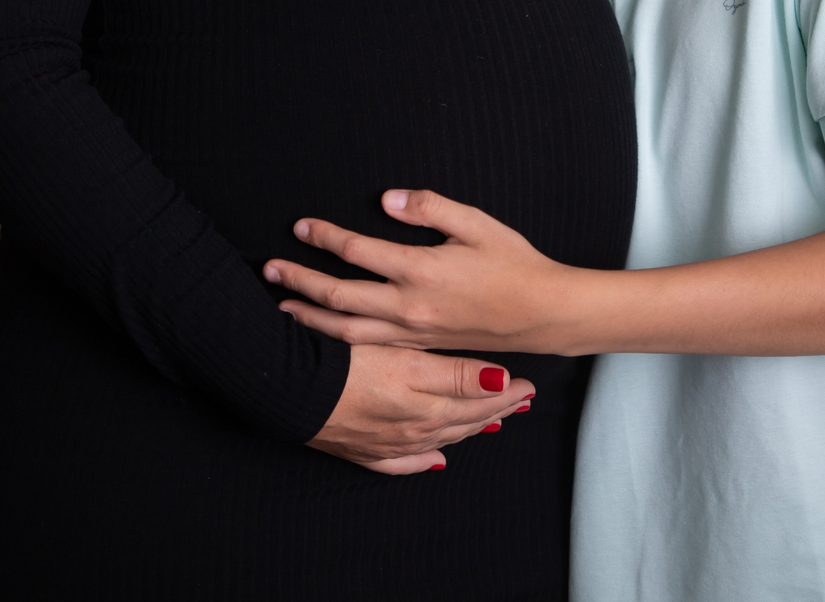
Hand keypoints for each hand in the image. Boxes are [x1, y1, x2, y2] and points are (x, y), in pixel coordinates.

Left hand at [266, 189, 574, 353]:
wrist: (542, 313)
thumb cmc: (513, 262)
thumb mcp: (475, 223)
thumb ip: (429, 208)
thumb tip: (387, 199)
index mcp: (420, 271)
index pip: (358, 252)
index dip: (326, 237)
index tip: (301, 226)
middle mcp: (409, 308)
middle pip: (340, 297)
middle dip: (301, 282)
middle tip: (270, 270)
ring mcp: (413, 333)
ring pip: (347, 331)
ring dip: (311, 318)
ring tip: (282, 308)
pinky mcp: (420, 346)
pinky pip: (369, 347)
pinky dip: (339, 340)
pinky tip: (326, 334)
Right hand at [306, 341, 534, 473]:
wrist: (294, 393)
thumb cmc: (350, 365)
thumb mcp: (409, 361)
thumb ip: (456, 372)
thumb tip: (501, 381)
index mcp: (429, 403)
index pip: (479, 398)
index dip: (506, 391)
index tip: (529, 385)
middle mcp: (415, 429)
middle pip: (465, 419)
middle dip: (495, 410)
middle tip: (521, 402)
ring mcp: (391, 443)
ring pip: (441, 437)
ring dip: (468, 428)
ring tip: (490, 423)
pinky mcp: (366, 449)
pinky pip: (405, 462)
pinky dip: (425, 460)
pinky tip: (436, 460)